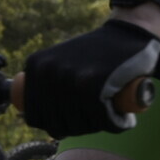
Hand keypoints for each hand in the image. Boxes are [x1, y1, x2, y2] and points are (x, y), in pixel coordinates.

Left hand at [21, 20, 159, 138]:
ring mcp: (69, 79)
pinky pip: (102, 121)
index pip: (35, 118)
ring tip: (109, 111)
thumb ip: (45, 82)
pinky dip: (115, 123)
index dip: (57, 125)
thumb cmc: (98, 51)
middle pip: (58, 125)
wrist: (130, 30)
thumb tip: (30, 119)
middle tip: (97, 115)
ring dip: (98, 126)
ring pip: (80, 126)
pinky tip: (121, 117)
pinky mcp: (94, 86)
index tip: (76, 117)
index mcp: (35, 66)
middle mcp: (48, 72)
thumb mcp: (61, 60)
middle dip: (80, 128)